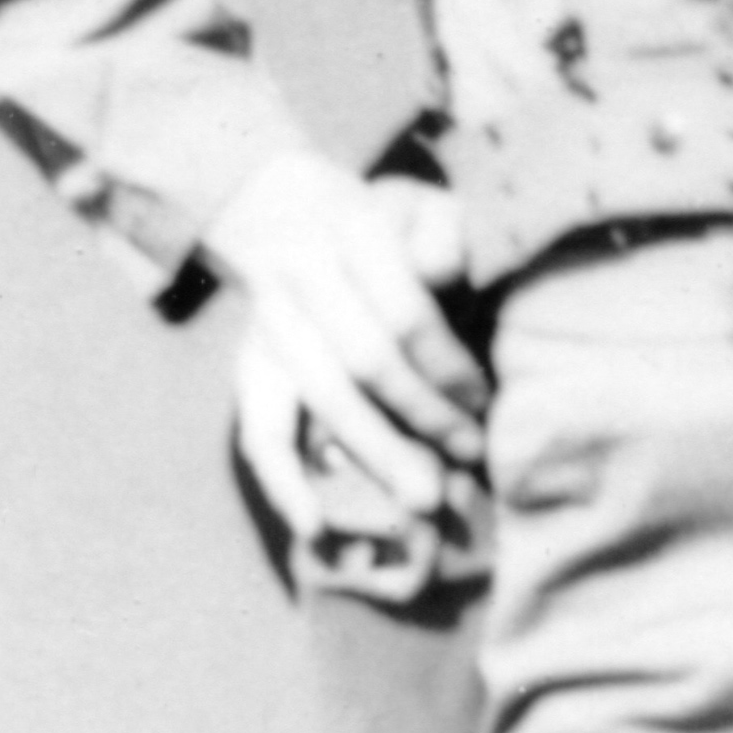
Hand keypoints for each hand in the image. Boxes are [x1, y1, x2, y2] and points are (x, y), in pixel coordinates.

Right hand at [206, 152, 489, 528]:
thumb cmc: (384, 227)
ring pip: (324, 398)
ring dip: (379, 452)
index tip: (481, 398)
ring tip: (426, 498)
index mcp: (348, 231)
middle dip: (424, 414)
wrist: (292, 216)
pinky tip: (315, 527)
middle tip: (471, 453)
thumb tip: (437, 272)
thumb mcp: (420, 205)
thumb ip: (442, 230)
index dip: (446, 363)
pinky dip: (283, 483)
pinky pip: (259, 432)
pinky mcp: (250, 368)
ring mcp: (270, 325)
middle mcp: (301, 277)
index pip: (401, 312)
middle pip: (365, 361)